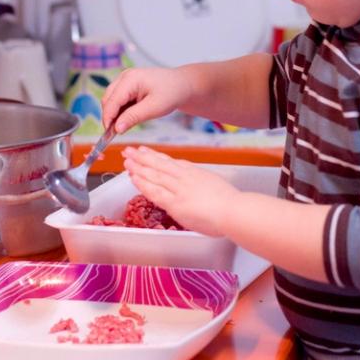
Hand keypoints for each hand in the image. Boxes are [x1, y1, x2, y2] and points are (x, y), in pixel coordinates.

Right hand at [102, 67, 192, 132]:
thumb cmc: (172, 93)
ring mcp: (125, 80)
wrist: (183, 85)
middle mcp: (124, 77)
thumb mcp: (154, 108)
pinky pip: (118, 100)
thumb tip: (116, 129)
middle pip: (108, 99)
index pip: (112, 101)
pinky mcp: (128, 86)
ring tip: (122, 128)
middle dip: (109, 117)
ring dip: (114, 114)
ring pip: (111, 100)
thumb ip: (133, 117)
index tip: (108, 135)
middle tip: (114, 134)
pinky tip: (127, 120)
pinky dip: (120, 111)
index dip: (108, 118)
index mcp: (130, 79)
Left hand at [123, 147, 239, 236]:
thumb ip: (200, 182)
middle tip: (129, 150)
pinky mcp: (175, 203)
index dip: (155, 156)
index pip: (170, 162)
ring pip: (154, 174)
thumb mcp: (213, 183)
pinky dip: (142, 183)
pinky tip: (133, 177)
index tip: (145, 151)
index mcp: (194, 172)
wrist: (233, 210)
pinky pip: (154, 191)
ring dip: (138, 166)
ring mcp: (178, 189)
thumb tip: (193, 185)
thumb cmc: (229, 203)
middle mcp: (184, 177)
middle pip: (159, 164)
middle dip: (142, 157)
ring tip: (126, 160)